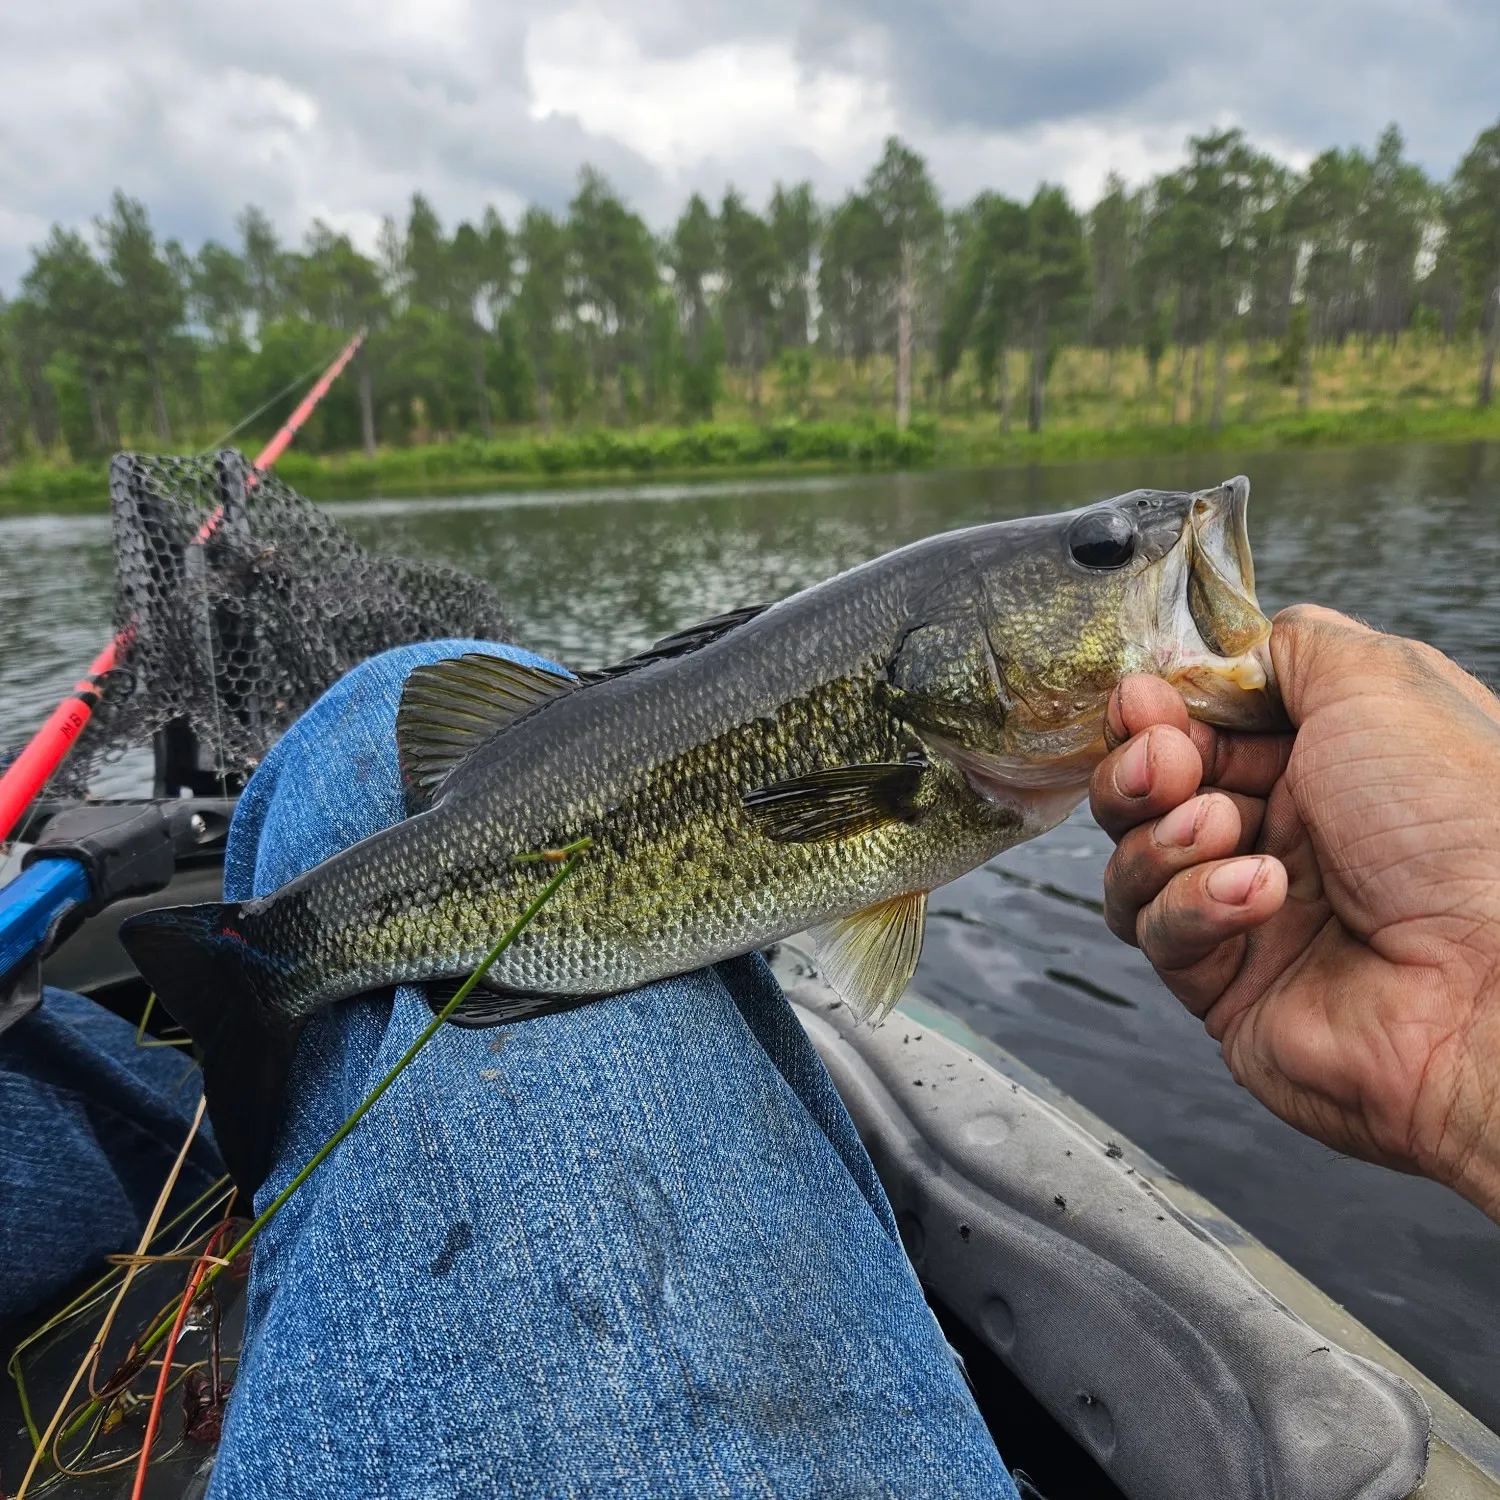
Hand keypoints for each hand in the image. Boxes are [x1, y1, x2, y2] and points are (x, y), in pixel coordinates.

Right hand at [1090, 605, 1499, 1221]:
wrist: (1495, 986)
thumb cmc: (1464, 826)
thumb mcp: (1382, 683)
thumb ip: (1288, 646)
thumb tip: (1218, 652)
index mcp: (1326, 763)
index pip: (1198, 727)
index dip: (1157, 711)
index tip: (1141, 699)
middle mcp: (1287, 834)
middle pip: (1150, 792)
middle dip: (1140, 769)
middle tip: (1164, 763)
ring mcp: (1250, 912)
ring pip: (1136, 862)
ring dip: (1165, 839)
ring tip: (1225, 833)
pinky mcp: (1223, 985)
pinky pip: (1158, 933)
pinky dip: (1196, 906)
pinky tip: (1257, 897)